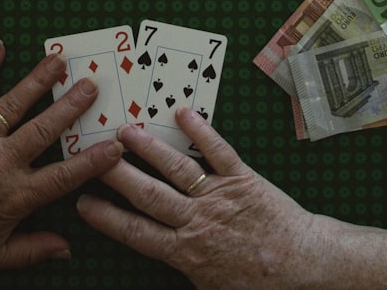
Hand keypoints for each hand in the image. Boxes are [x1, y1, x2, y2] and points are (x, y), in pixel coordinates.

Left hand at [0, 40, 122, 270]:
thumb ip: (30, 251)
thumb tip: (66, 249)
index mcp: (12, 197)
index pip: (63, 176)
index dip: (92, 162)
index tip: (115, 146)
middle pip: (44, 130)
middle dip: (71, 107)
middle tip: (93, 86)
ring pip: (14, 104)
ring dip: (39, 81)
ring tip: (59, 61)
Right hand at [76, 108, 321, 289]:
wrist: (304, 267)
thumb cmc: (259, 285)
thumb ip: (184, 276)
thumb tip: (152, 274)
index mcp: (186, 253)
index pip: (135, 232)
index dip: (107, 218)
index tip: (82, 202)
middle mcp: (197, 222)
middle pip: (148, 195)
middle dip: (116, 175)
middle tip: (93, 156)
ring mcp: (219, 197)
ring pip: (176, 169)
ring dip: (148, 149)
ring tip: (125, 130)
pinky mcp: (242, 179)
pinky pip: (218, 151)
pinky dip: (201, 131)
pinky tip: (183, 113)